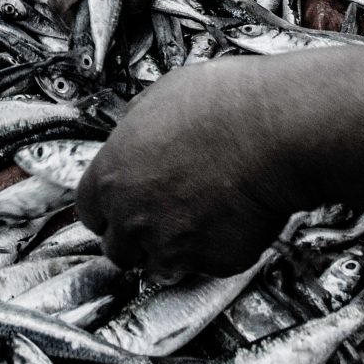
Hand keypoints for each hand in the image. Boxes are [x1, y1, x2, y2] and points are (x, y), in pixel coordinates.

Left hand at [78, 58, 295, 273]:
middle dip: (137, 237)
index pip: (89, 212)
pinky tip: (230, 220)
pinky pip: (207, 267)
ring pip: (160, 266)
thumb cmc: (222, 105)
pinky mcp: (213, 264)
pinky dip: (216, 250)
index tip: (123, 206)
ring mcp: (173, 246)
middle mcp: (134, 219)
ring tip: (200, 220)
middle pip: (118, 249)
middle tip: (163, 216)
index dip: (109, 209)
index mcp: (112, 177)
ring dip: (174, 250)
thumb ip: (136, 127)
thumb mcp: (159, 96)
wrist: (274, 130)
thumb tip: (135, 131)